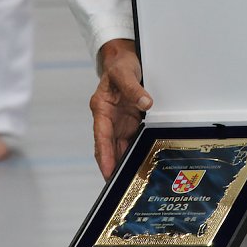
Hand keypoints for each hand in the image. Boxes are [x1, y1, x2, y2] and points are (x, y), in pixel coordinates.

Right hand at [91, 39, 152, 180]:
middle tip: (122, 186)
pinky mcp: (130, 122)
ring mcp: (119, 122)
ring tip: (133, 181)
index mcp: (101, 109)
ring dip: (125, 162)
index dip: (104, 155)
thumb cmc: (120, 65)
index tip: (107, 172)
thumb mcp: (125, 72)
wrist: (125, 59)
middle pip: (110, 148)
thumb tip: (145, 103)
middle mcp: (108, 119)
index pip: (101, 137)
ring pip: (120, 147)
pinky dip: (135, 152)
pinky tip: (143, 164)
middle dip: (114, 167)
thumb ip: (134, 88)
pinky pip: (132, 140)